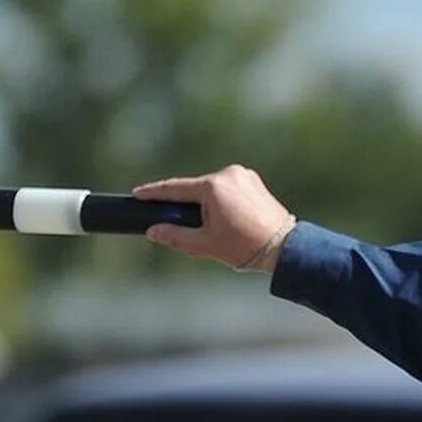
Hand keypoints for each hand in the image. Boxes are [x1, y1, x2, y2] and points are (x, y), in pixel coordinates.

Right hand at [133, 165, 293, 271]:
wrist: (284, 247)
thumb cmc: (245, 246)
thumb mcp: (204, 244)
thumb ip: (175, 236)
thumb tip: (152, 231)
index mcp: (215, 186)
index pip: (176, 188)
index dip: (154, 192)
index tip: (138, 193)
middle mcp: (229, 174)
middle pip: (195, 190)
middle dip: (186, 207)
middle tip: (183, 228)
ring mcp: (244, 176)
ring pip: (212, 190)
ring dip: (205, 205)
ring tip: (214, 231)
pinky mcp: (254, 181)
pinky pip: (228, 189)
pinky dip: (220, 202)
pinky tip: (226, 221)